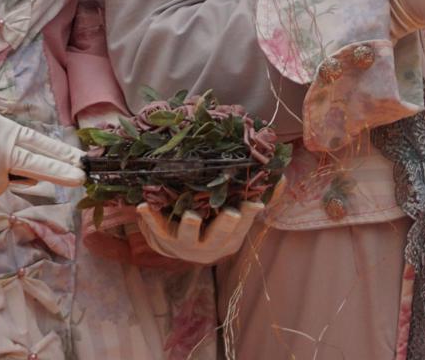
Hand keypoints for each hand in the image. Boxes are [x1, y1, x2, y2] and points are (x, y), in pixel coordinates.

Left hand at [134, 200, 266, 264]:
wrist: (181, 246)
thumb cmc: (215, 224)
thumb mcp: (237, 216)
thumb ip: (259, 198)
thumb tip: (281, 177)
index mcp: (230, 241)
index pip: (242, 228)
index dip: (248, 216)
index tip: (253, 204)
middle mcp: (209, 246)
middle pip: (218, 237)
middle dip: (224, 226)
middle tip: (230, 214)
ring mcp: (185, 244)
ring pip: (188, 237)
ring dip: (190, 226)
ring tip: (191, 215)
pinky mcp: (164, 240)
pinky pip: (156, 230)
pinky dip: (150, 219)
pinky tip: (143, 207)